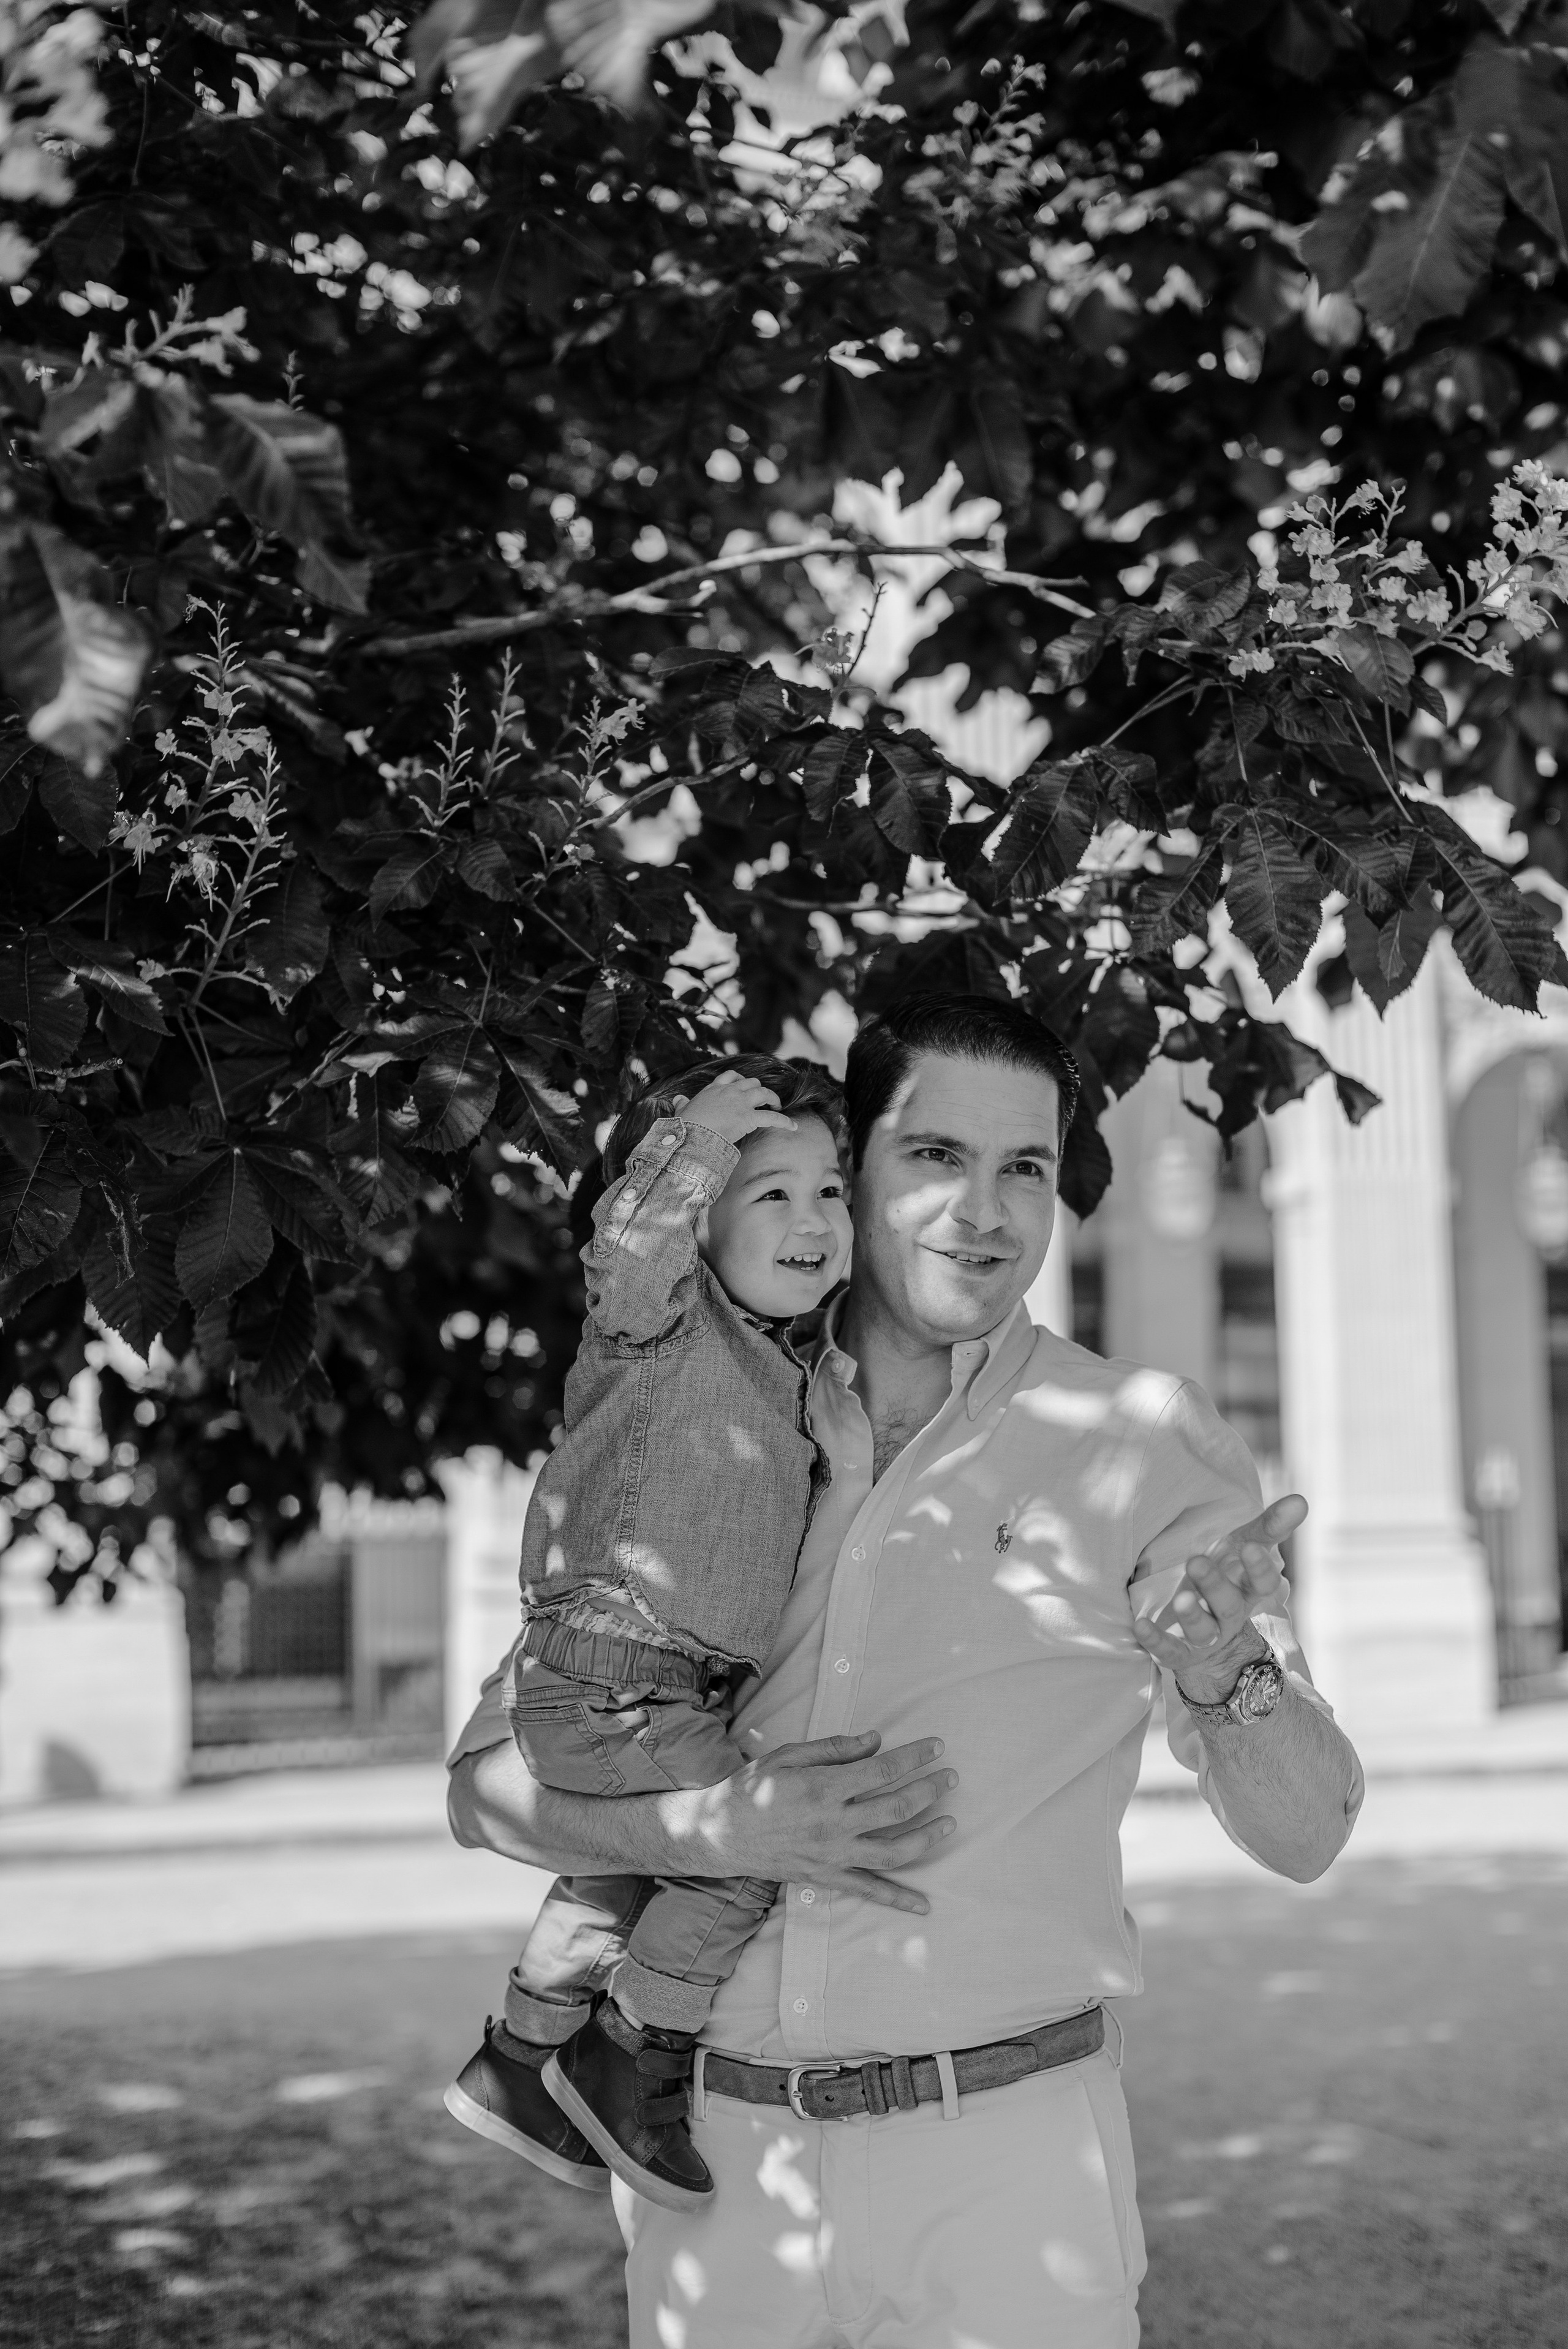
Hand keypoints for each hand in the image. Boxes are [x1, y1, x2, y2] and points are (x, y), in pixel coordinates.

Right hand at [667, 1731, 958, 1914]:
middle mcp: (834, 1824)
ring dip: (926, 1838)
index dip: (915, 1756)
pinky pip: (868, 1891)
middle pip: (896, 1808)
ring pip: (892, 1852)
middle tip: (951, 1777)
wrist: (718, 1833)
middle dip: (929, 1790)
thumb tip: (876, 1741)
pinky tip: (923, 1905)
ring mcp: (832, 1855)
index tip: (936, 1746)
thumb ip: (835, 1748)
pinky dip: (897, 1899)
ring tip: (949, 1824)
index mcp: (825, 1788)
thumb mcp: (789, 1755)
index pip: (884, 1770)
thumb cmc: (752, 1787)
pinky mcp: (826, 1877)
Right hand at [675, 1070, 796, 1147]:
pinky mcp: (748, 1118)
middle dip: (759, 1089)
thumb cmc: (686, 1125)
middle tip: (764, 1099)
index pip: (730, 1076)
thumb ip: (682, 1103)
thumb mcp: (682, 1111)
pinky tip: (793, 1126)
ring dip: (773, 1098)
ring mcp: (740, 1103)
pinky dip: (784, 1121)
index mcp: (714, 1089)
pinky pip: (772, 1118)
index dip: (740, 1081)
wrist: (691, 1135)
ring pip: (764, 1092)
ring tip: (777, 1106)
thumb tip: (677, 1099)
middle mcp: (729, 1091)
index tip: (743, 1087)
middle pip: (751, 1082)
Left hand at [1130, 1494, 1306, 1706]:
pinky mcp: (1179, 1654)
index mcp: (1246, 1589)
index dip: (1259, 1568)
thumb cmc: (1226, 1575)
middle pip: (1228, 1605)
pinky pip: (1169, 1652)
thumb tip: (1301, 1500)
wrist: (1207, 1633)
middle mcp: (1229, 1615)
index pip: (1262, 1583)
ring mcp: (1205, 1637)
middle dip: (1214, 1585)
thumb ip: (1269, 1527)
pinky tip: (1140, 1626)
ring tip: (1180, 1598)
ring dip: (1192, 1616)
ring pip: (1203, 1631)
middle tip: (1196, 1561)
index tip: (1251, 1547)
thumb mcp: (1243, 1547)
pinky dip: (1156, 1641)